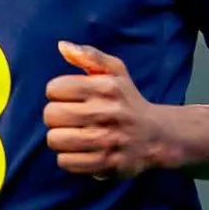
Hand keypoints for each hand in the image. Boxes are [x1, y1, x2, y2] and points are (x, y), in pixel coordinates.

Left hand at [45, 41, 167, 181]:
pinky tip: (80, 151)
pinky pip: (66, 162)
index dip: (58, 94)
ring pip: (55, 139)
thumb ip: (89, 55)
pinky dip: (68, 158)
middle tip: (70, 119)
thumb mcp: (116, 72)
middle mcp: (106, 112)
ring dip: (60, 138)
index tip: (71, 98)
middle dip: (56, 117)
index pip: (54, 89)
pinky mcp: (106, 164)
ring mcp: (107, 140)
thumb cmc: (128, 101)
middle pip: (51, 115)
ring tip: (74, 135)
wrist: (157, 137)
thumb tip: (62, 46)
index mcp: (106, 87)